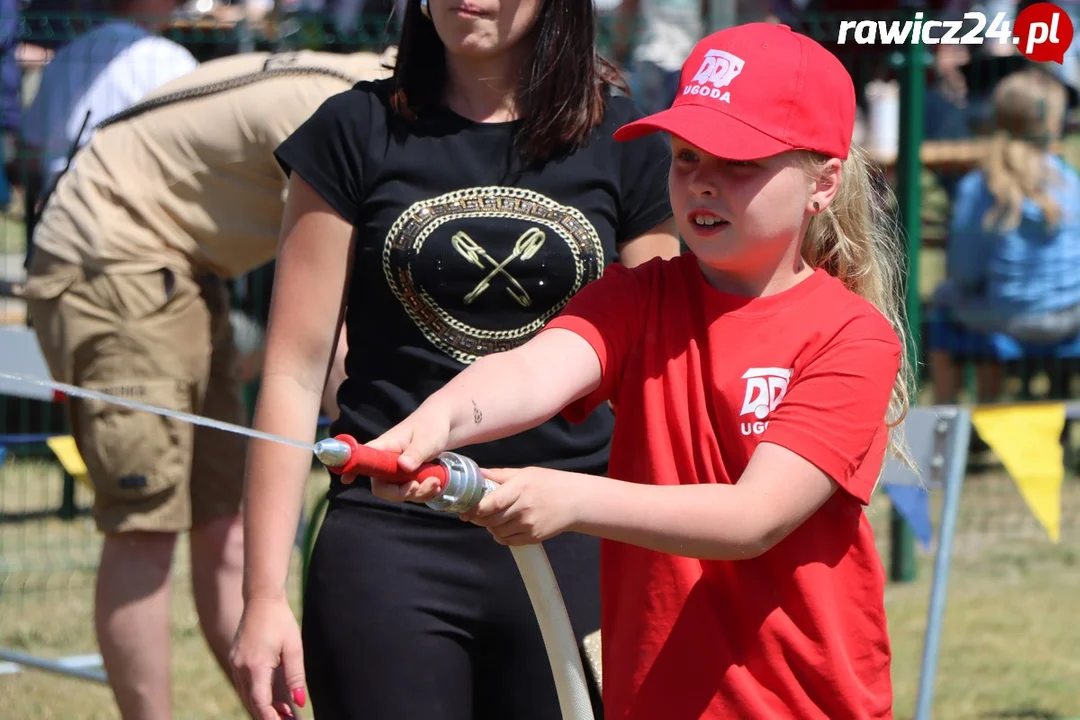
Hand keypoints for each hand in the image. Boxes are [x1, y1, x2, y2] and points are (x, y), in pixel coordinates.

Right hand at [229, 597, 305, 719]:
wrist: (261, 600)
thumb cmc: (280, 621)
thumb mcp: (294, 648)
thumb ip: (296, 677)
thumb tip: (299, 702)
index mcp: (256, 666)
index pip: (260, 703)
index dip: (272, 718)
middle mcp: (241, 668)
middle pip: (252, 703)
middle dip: (270, 716)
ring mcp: (235, 664)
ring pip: (247, 696)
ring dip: (263, 707)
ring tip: (285, 715)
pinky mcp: (235, 660)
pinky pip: (245, 685)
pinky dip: (257, 695)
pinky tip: (273, 700)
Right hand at [361, 402, 452, 503]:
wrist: (443, 424)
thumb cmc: (431, 427)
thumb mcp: (426, 439)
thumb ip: (415, 453)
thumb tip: (403, 466)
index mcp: (384, 448)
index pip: (362, 460)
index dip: (352, 470)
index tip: (346, 479)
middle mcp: (385, 462)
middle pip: (382, 488)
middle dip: (401, 493)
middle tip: (419, 485)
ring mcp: (396, 472)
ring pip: (399, 493)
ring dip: (419, 494)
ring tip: (436, 481)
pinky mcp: (407, 477)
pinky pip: (410, 493)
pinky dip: (424, 493)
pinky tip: (436, 484)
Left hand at [460, 467, 582, 544]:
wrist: (575, 501)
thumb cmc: (549, 483)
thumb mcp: (525, 473)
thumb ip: (499, 475)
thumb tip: (478, 473)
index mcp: (519, 489)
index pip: (491, 503)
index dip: (475, 509)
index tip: (464, 509)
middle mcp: (523, 509)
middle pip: (490, 520)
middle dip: (478, 518)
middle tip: (474, 514)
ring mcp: (528, 525)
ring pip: (497, 531)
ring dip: (490, 526)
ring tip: (493, 518)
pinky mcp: (533, 537)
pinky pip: (508, 540)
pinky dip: (501, 535)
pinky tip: (504, 526)